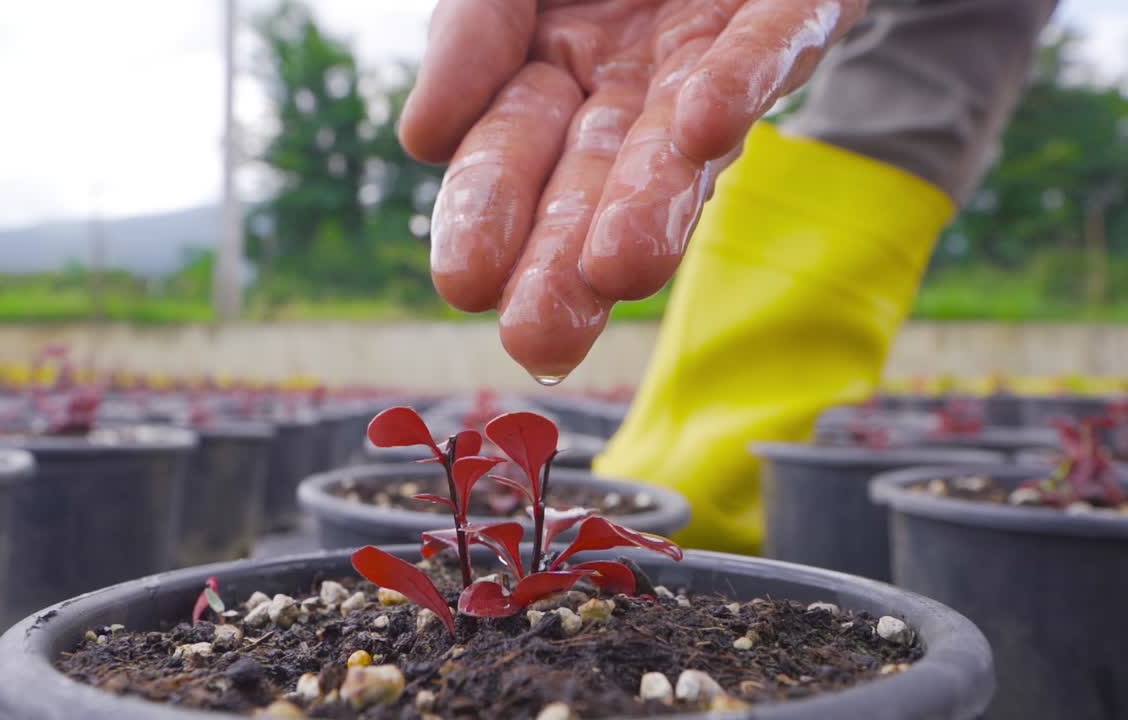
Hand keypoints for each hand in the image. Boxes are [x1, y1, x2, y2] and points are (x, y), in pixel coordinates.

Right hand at [400, 0, 864, 379]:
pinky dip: (736, 86)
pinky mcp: (798, 6)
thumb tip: (422, 141)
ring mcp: (712, 54)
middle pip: (592, 181)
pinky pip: (771, 46)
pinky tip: (701, 131)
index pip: (508, 156)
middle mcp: (630, 83)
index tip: (467, 284)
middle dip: (563, 259)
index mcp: (551, 71)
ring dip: (650, 203)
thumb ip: (467, 35)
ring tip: (617, 270)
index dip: (485, 216)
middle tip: (540, 341)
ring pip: (679, 141)